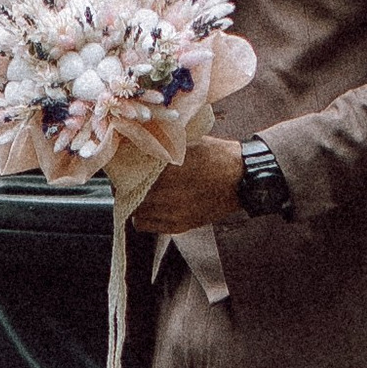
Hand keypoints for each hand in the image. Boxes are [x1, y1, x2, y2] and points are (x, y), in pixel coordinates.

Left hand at [129, 135, 246, 233]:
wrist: (243, 179)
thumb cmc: (217, 156)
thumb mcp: (190, 142)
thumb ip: (165, 145)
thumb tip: (140, 143)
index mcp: (172, 170)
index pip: (134, 173)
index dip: (125, 170)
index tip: (123, 166)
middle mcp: (171, 194)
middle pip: (133, 193)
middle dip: (128, 185)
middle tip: (128, 179)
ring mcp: (175, 212)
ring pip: (137, 211)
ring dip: (135, 201)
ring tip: (140, 193)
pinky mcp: (180, 225)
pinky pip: (147, 225)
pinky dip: (143, 216)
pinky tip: (151, 206)